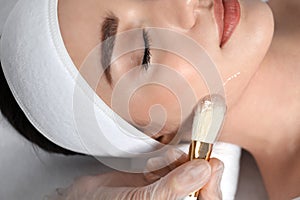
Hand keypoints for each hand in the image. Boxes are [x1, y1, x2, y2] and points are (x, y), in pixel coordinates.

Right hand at [45, 149, 223, 199]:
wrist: (81, 196)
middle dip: (194, 169)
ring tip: (159, 163)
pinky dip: (165, 158)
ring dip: (176, 162)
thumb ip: (173, 188)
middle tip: (192, 154)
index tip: (212, 162)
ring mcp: (167, 190)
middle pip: (200, 185)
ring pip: (187, 171)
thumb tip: (203, 171)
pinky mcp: (157, 177)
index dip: (212, 186)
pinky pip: (171, 164)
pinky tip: (154, 162)